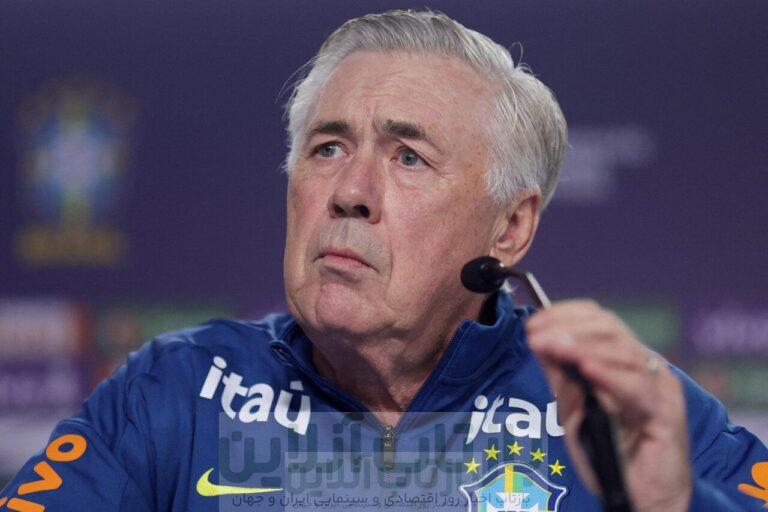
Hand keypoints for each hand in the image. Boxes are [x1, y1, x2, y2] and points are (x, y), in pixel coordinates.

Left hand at [526, 300, 691, 511]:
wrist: (645, 500)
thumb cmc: (613, 457)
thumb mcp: (575, 412)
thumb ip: (561, 378)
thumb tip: (539, 342)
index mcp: (626, 362)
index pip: (600, 321)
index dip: (565, 315)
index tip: (534, 324)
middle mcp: (646, 368)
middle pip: (610, 328)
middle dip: (567, 327)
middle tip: (536, 334)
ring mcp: (660, 388)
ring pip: (622, 351)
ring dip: (581, 345)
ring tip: (552, 345)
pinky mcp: (667, 414)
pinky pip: (638, 387)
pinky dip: (609, 374)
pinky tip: (585, 368)